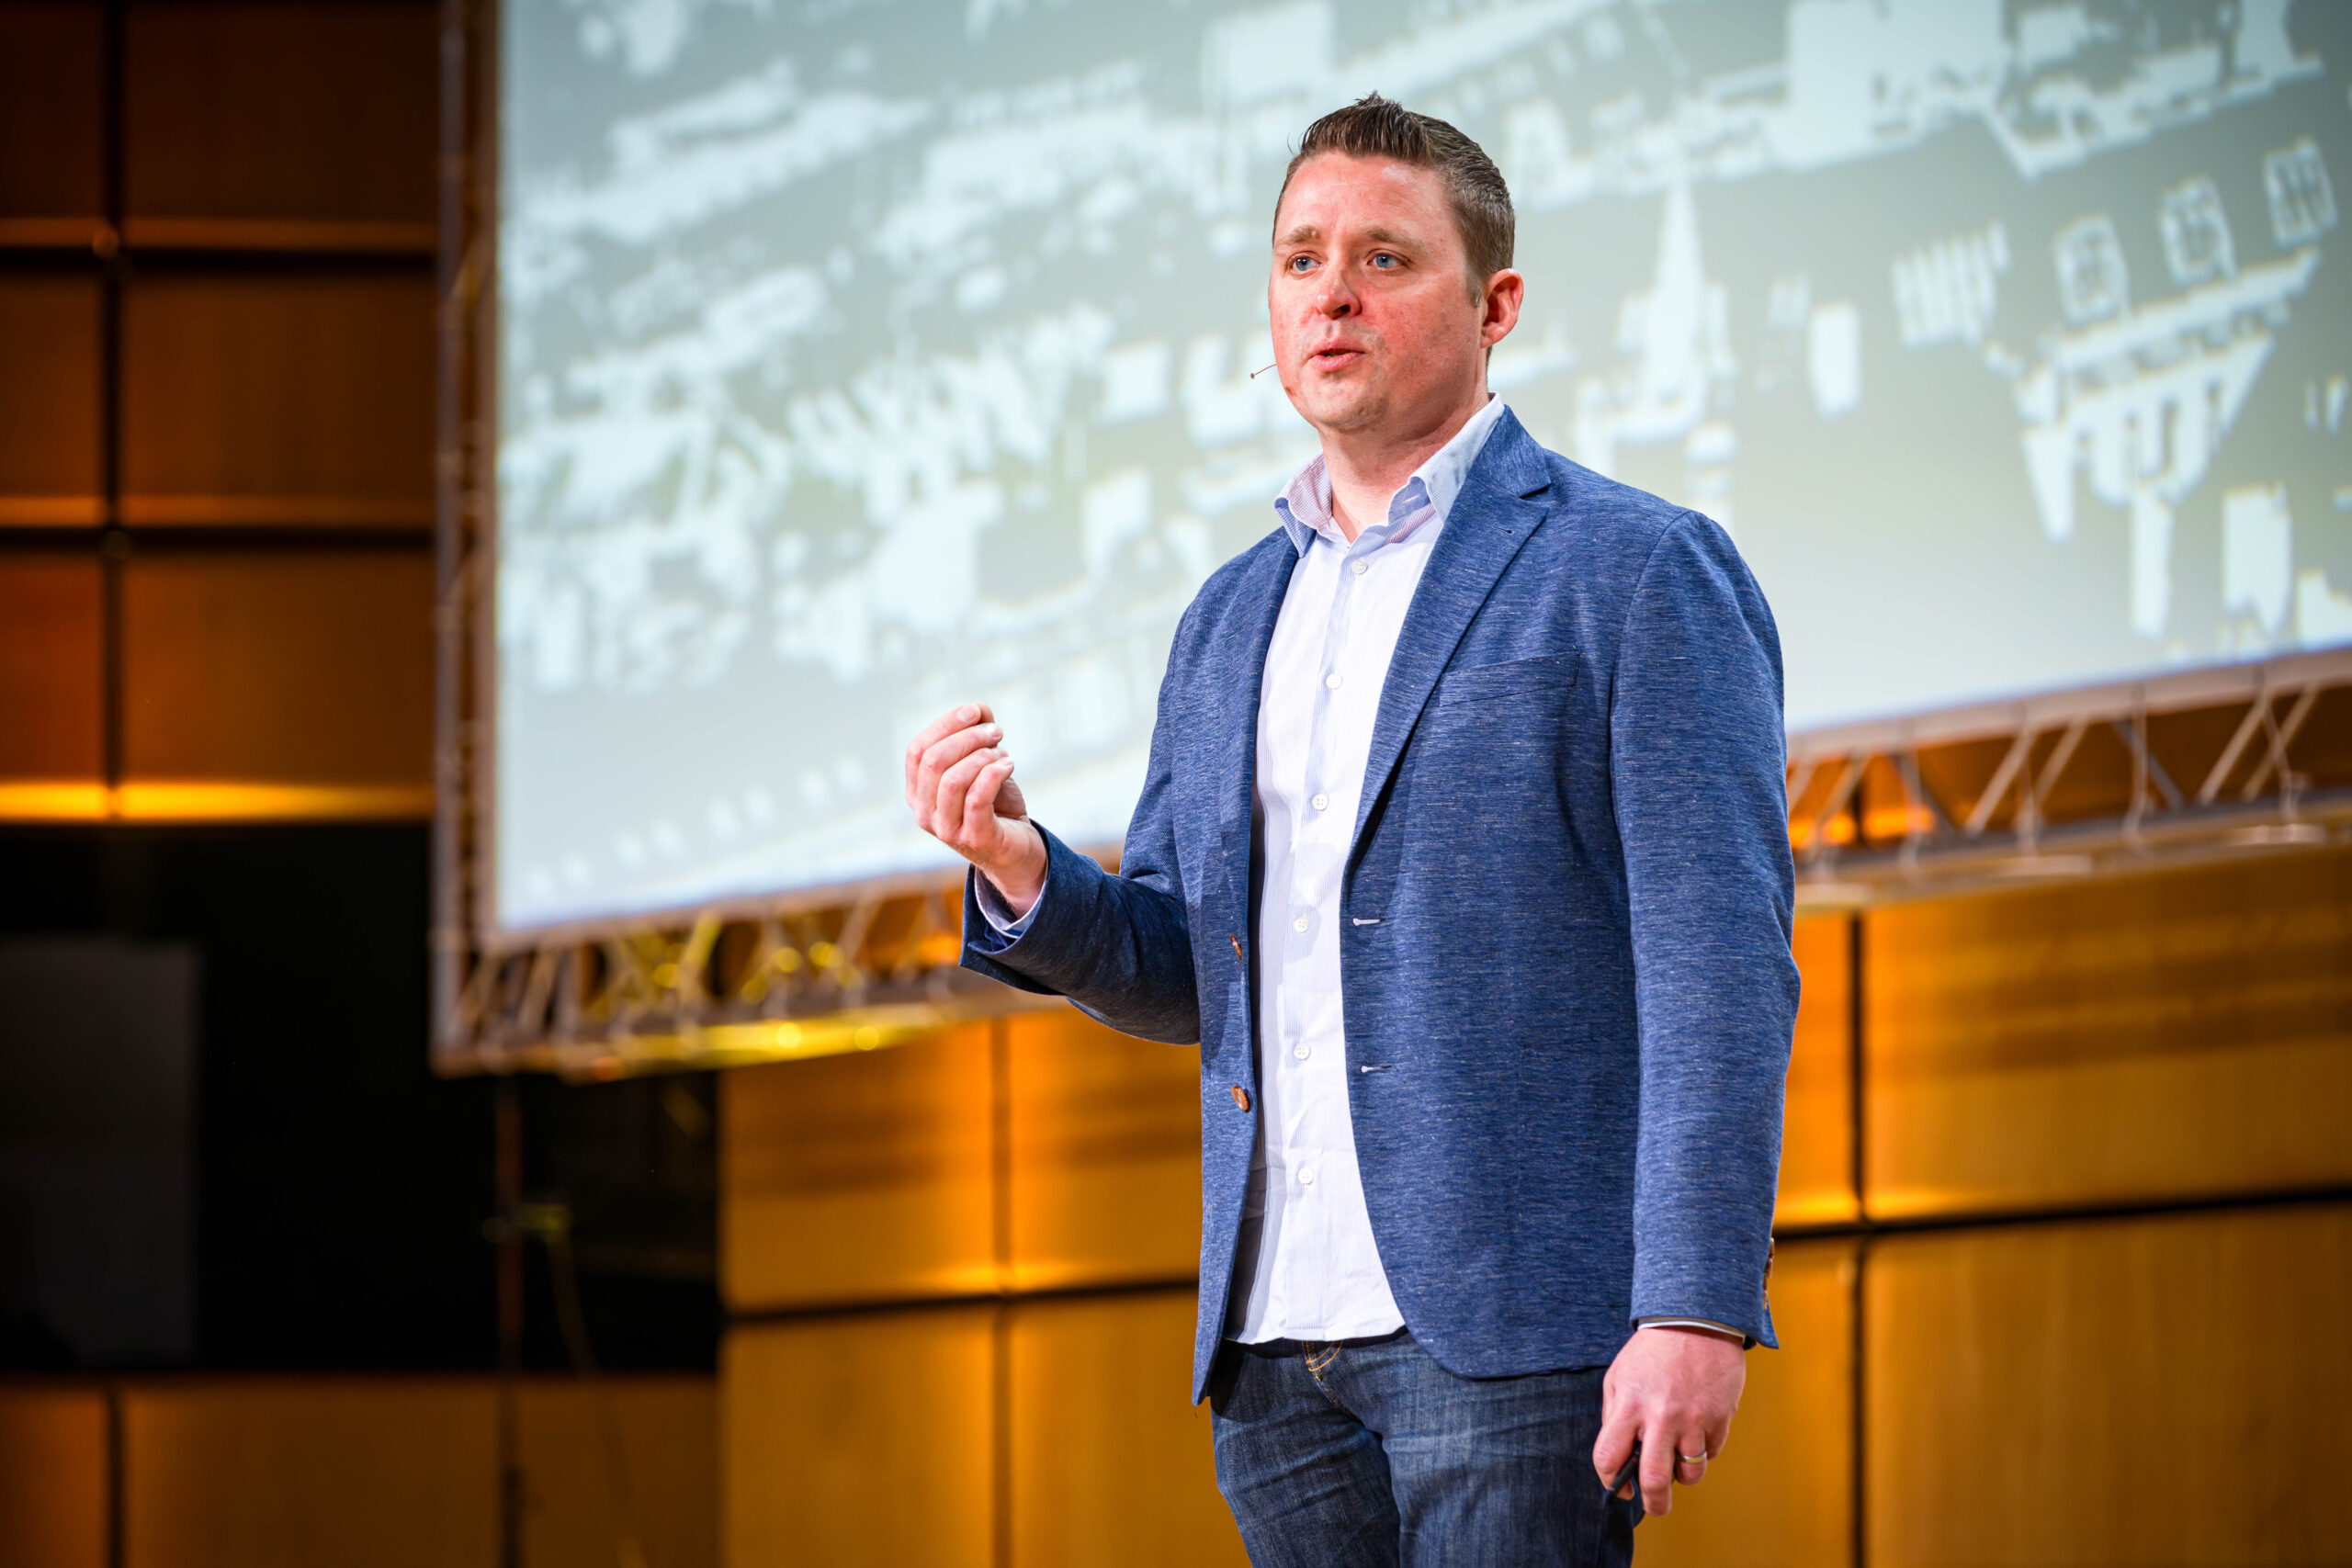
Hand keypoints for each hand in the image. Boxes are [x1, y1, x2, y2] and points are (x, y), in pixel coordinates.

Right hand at [904, 703, 1046, 912]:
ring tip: (1002, 752)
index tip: (976, 711)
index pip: (917, 750)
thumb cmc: (995, 806)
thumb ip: (976, 735)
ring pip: (953, 779)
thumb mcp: (982, 766)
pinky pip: (977, 797)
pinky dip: (994, 773)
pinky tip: (1009, 765)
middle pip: (933, 761)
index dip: (945, 724)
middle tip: (996, 732)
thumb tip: (979, 708)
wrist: (1016, 851)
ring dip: (982, 755)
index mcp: (917, 793)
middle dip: (968, 737)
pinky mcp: (974, 838)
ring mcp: (946, 829)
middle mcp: (924, 813)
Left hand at [1591, 1326, 1744, 1515]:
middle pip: (1653, 1480)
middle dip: (1653, 1503)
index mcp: (1629, 1405)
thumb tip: (1619, 1455)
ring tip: (1678, 1459)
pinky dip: (1703, 1452)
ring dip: (1682, 1476)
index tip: (1619, 1486)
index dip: (1610, 1480)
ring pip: (1689, 1474)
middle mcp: (1661, 1416)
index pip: (1609, 1458)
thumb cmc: (1652, 1351)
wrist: (1695, 1320)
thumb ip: (1614, 1415)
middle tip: (1655, 1505)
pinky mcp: (1720, 1418)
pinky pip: (1711, 1453)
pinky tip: (1696, 1430)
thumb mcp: (1619, 1376)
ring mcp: (1693, 1420)